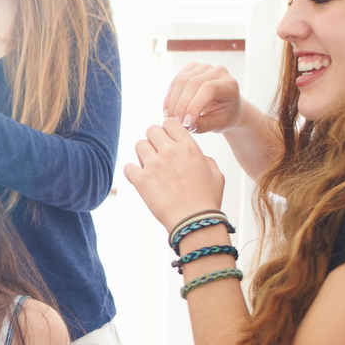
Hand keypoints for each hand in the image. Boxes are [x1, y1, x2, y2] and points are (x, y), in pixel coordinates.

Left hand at [123, 119, 225, 233]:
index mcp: (188, 147)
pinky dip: (132, 172)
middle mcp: (170, 151)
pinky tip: (140, 179)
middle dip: (153, 140)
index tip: (168, 141)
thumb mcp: (216, 175)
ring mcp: (154, 165)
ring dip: (143, 154)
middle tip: (157, 154)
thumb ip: (206, 160)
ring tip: (149, 167)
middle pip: (152, 130)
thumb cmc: (207, 201)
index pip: (170, 122)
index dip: (167, 130)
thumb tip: (199, 156)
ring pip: (139, 145)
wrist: (194, 222)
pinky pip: (128, 167)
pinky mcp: (141, 180)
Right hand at [163, 62, 247, 134]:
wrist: (225, 105)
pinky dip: (170, 96)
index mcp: (229, 84)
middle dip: (181, 106)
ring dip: (173, 102)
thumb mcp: (219, 124)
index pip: (209, 89)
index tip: (186, 123)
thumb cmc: (225, 116)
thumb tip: (187, 126)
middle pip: (192, 84)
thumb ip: (205, 125)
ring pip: (181, 81)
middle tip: (176, 123)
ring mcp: (204, 67)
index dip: (195, 105)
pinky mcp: (192, 68)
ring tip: (170, 118)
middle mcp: (218, 71)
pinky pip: (176, 80)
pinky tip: (169, 109)